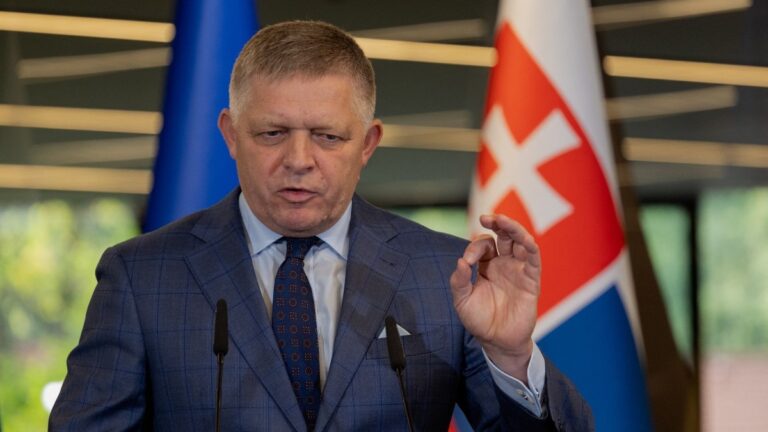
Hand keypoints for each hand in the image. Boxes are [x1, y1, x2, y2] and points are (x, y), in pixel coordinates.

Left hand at [450, 214, 540, 381]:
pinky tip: (524, 239)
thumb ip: (459, 281)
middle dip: (496, 223)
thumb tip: (461, 261)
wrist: (497, 342)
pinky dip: (530, 247)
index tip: (467, 262)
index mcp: (486, 265)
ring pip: (520, 241)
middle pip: (503, 235)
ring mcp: (518, 270)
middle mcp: (503, 264)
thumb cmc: (479, 320)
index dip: (474, 248)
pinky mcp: (531, 280)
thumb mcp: (462, 301)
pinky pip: (533, 259)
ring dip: (513, 228)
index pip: (483, 245)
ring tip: (502, 221)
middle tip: (485, 217)